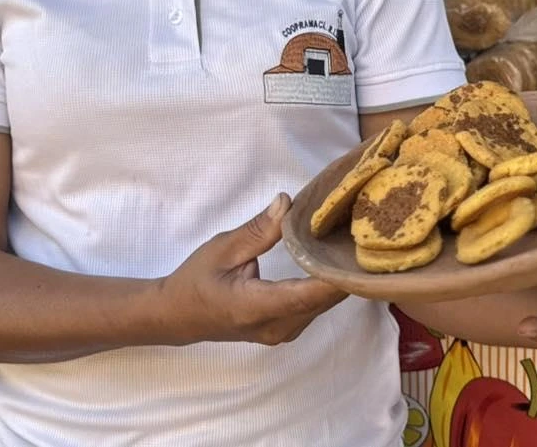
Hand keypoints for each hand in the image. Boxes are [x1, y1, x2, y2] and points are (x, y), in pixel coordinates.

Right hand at [152, 193, 346, 346]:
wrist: (177, 316)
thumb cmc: (196, 280)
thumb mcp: (223, 248)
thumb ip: (259, 230)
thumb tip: (289, 203)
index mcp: (256, 307)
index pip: (308, 294)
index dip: (337, 273)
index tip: (357, 248)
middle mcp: (276, 327)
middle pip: (323, 299)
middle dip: (343, 268)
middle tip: (359, 230)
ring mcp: (283, 333)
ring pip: (323, 304)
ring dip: (337, 276)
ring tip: (349, 240)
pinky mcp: (286, 330)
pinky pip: (314, 307)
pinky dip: (326, 285)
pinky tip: (332, 259)